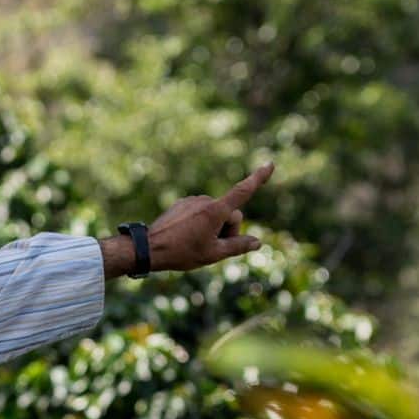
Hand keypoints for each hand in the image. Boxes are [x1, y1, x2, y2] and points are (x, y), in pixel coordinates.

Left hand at [111, 162, 274, 277]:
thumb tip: (258, 242)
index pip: (242, 192)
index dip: (258, 179)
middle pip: (230, 214)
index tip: (270, 164)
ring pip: (215, 214)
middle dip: (228, 230)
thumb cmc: (181, 253)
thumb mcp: (214, 254)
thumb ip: (238, 246)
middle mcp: (205, 200)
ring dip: (213, 227)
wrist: (148, 248)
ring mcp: (192, 200)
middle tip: (211, 247)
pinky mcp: (182, 203)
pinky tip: (186, 235)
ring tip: (195, 242)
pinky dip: (200, 223)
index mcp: (215, 211)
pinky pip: (200, 212)